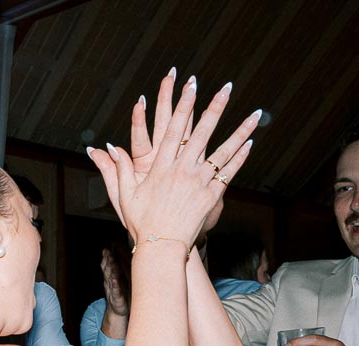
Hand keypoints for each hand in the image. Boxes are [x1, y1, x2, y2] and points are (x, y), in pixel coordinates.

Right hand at [87, 71, 258, 244]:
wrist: (161, 246)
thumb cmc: (140, 221)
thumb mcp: (124, 194)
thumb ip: (117, 169)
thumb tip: (104, 149)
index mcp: (160, 166)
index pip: (174, 129)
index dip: (184, 106)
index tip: (192, 87)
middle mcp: (182, 169)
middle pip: (202, 132)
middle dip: (215, 108)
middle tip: (227, 88)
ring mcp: (199, 182)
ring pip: (223, 150)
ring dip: (240, 131)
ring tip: (254, 114)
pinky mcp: (211, 195)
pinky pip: (229, 173)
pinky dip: (240, 158)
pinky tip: (250, 143)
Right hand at [100, 250, 128, 315]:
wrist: (118, 310)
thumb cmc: (119, 292)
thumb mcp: (116, 279)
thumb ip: (113, 267)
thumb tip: (113, 253)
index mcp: (109, 277)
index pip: (106, 265)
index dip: (106, 257)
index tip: (107, 248)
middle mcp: (109, 282)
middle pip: (107, 270)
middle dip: (107, 261)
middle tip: (108, 252)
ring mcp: (112, 290)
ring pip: (111, 278)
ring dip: (111, 270)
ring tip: (112, 262)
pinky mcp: (117, 298)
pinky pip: (116, 290)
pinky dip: (115, 285)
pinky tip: (115, 279)